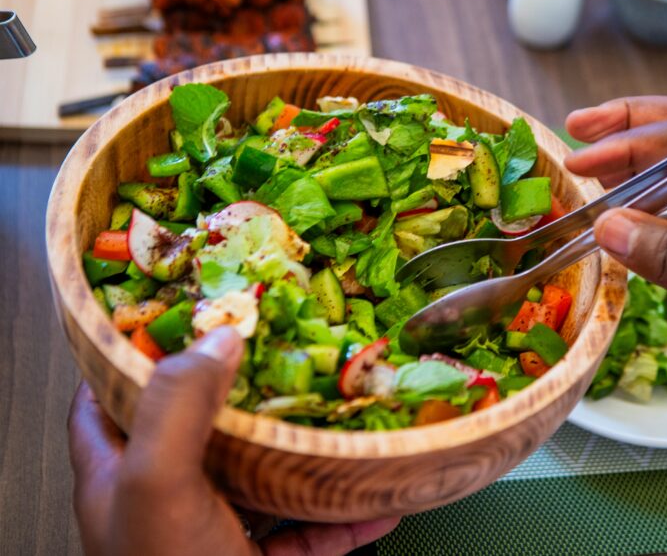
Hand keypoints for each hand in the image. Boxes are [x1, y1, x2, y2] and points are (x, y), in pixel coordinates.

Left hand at [68, 327, 398, 555]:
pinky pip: (307, 532)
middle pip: (200, 427)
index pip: (110, 396)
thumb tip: (220, 335)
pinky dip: (344, 517)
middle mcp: (164, 499)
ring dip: (305, 451)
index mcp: (119, 473)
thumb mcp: (158, 487)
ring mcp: (212, 533)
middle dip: (242, 389)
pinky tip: (378, 502)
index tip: (186, 310)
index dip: (138, 350)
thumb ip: (178, 408)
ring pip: (261, 476)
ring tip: (342, 415)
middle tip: (284, 350)